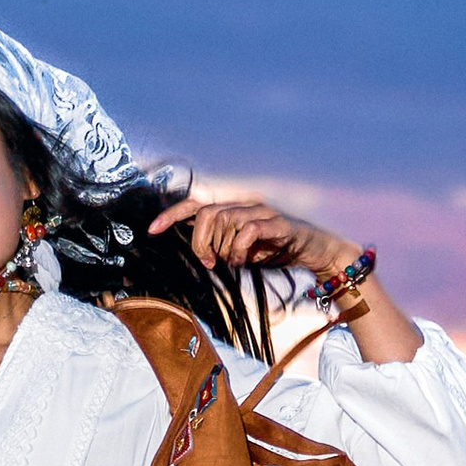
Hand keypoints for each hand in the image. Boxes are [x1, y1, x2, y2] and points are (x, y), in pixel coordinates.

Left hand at [147, 189, 335, 273]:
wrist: (312, 250)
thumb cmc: (274, 250)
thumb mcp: (240, 251)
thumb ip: (219, 248)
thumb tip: (199, 254)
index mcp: (232, 209)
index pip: (195, 204)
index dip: (172, 215)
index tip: (152, 230)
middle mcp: (244, 204)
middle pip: (206, 214)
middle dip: (200, 242)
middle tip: (209, 261)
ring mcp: (260, 210)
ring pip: (225, 220)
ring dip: (222, 247)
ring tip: (230, 262)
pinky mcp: (276, 223)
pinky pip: (248, 230)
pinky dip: (240, 248)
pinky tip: (243, 260)